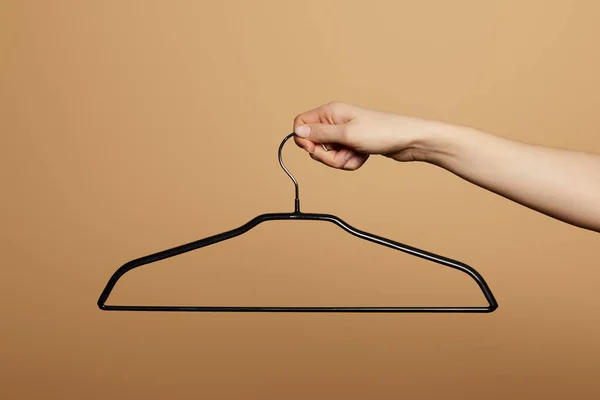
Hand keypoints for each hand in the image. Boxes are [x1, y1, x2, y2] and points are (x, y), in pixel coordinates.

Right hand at [293, 101, 428, 169]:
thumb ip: (320, 134)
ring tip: (357, 153)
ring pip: (328, 155)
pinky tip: (363, 156)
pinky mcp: (352, 144)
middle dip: (327, 155)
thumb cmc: (381, 132)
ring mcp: (343, 134)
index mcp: (330, 112)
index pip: (301, 123)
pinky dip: (351, 161)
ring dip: (341, 160)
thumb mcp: (346, 134)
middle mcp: (334, 121)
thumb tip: (297, 130)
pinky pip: (341, 158)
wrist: (407, 141)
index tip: (314, 148)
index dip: (303, 139)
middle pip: (314, 144)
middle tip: (344, 152)